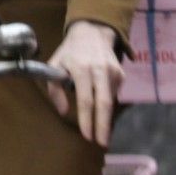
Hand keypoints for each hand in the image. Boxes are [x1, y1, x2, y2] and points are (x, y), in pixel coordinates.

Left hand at [46, 20, 121, 147]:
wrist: (93, 31)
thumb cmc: (70, 52)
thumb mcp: (54, 66)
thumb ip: (55, 89)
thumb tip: (63, 112)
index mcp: (81, 69)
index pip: (86, 99)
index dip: (87, 119)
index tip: (87, 136)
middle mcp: (100, 70)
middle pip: (104, 103)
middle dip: (103, 125)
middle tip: (102, 143)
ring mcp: (113, 72)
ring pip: (110, 101)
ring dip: (106, 118)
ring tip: (101, 133)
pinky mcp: (121, 74)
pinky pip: (113, 94)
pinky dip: (106, 105)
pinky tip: (101, 110)